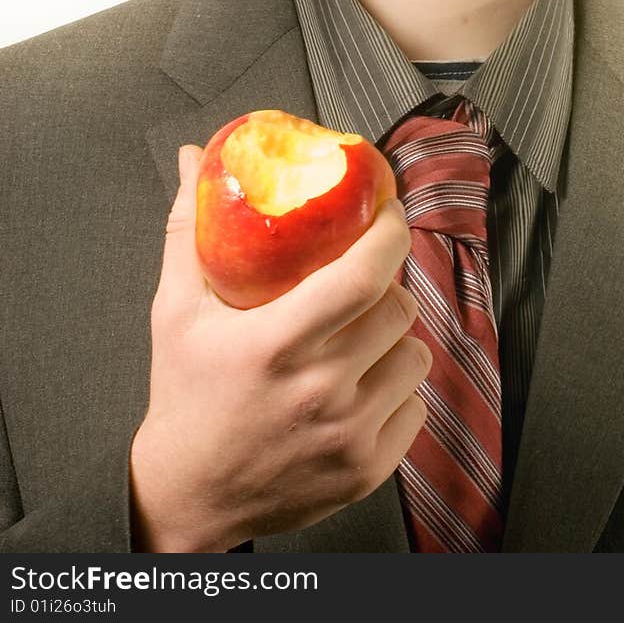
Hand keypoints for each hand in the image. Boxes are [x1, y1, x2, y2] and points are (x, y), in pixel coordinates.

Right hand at [129, 143, 429, 551]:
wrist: (188, 496)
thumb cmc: (185, 397)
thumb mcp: (177, 310)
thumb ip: (187, 230)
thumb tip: (192, 158)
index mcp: (277, 343)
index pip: (365, 273)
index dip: (390, 231)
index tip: (388, 211)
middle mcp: (320, 389)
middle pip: (399, 306)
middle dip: (385, 286)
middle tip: (361, 283)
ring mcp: (349, 434)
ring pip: (415, 355)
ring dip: (394, 339)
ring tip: (357, 339)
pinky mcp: (368, 469)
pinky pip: (415, 406)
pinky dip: (395, 392)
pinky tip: (359, 388)